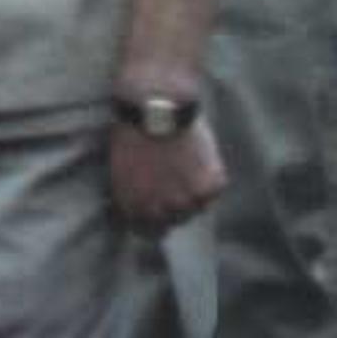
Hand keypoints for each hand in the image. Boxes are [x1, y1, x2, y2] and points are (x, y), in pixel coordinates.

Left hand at [107, 116, 226, 232]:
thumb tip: (143, 204)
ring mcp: (189, 200)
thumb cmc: (132, 128)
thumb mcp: (122, 165)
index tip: (156, 213)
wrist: (156, 107)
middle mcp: (161, 210)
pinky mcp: (211, 186)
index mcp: (134, 206)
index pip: (144, 230)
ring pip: (196, 208)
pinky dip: (210, 177)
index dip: (151, 220)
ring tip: (185, 166)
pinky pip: (214, 191)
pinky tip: (199, 157)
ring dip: (193, 193)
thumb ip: (134, 190)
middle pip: (173, 221)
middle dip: (173, 207)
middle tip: (174, 182)